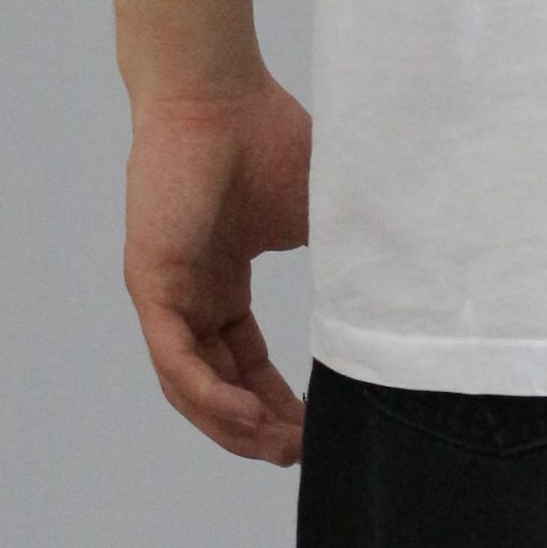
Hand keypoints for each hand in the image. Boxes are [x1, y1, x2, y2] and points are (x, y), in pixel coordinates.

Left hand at [124, 73, 311, 464]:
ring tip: (278, 448)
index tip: (314, 425)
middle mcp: (191, 294)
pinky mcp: (151, 283)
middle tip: (298, 453)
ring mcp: (167, 292)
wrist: (218, 93)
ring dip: (233, 424)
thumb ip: (343, 257)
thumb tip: (395, 296)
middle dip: (257, 426)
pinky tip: (243, 417)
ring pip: (192, 385)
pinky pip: (175, 360)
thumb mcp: (318, 214)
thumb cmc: (267, 136)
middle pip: (219, 383)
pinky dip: (207, 395)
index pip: (244, 359)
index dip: (278, 398)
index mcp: (222, 279)